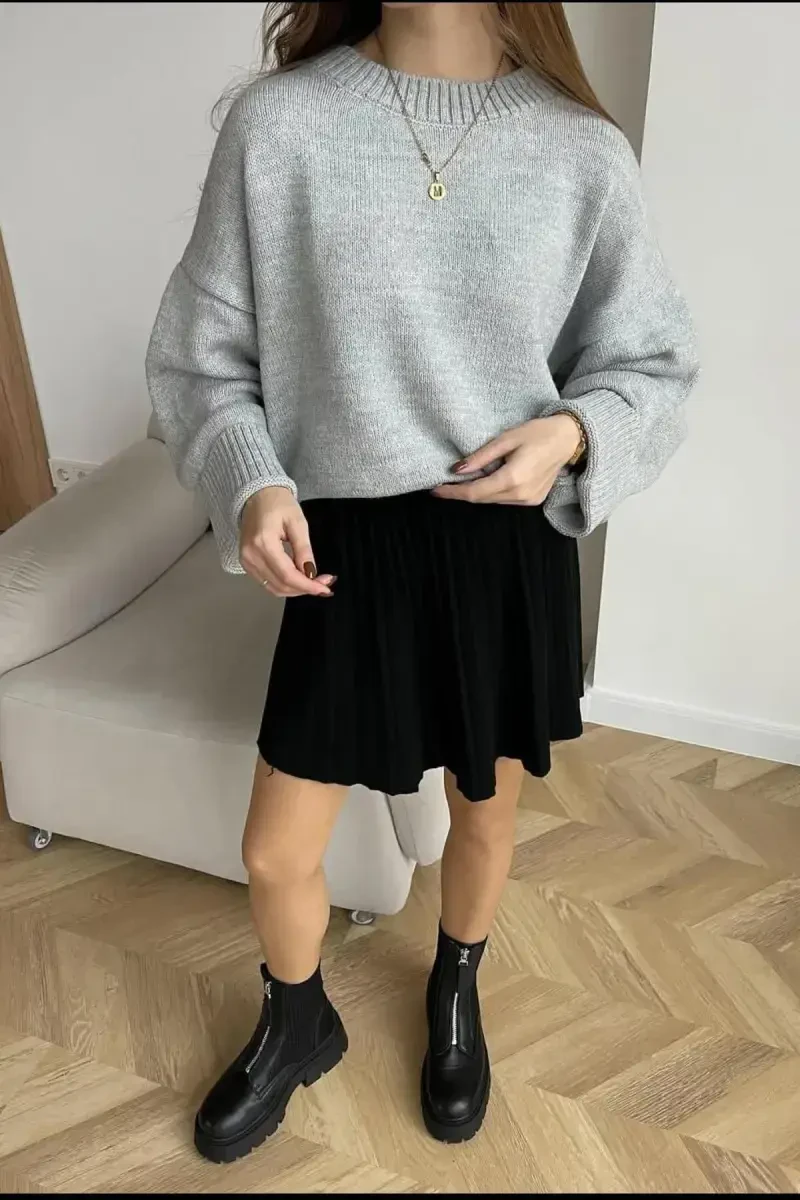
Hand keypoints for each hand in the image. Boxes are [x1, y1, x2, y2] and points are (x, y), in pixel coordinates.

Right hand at [239, 487, 335, 596]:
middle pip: (281, 585)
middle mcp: (251, 556)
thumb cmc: (278, 503)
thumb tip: (311, 574)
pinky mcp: (246, 563)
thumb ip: (304, 550)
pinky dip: (284, 585)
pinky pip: (267, 582)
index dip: (308, 586)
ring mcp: (246, 561)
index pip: (287, 575)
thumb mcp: (297, 523)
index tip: (326, 588)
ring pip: (274, 588)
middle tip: (324, 583)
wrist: (257, 495)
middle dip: (304, 588)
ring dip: (295, 590)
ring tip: (313, 582)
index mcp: (263, 543)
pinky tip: (298, 579)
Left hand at [432, 414, 581, 505]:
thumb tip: (457, 469)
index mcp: (513, 478)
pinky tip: (489, 479)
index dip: (453, 493)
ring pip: (493, 501)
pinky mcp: (533, 501)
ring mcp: (528, 500)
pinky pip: (505, 499)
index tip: (435, 490)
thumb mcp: (506, 438)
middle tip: (443, 484)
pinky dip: (493, 492)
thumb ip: (481, 456)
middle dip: (462, 493)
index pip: (475, 492)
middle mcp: (520, 494)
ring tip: (464, 480)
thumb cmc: (538, 433)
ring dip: (478, 492)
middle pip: (482, 499)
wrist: (569, 439)